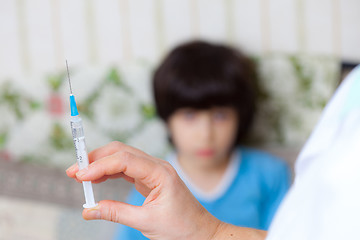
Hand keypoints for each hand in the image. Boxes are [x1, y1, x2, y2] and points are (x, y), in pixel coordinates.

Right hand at [66, 141, 220, 239]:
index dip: (100, 165)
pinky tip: (97, 178)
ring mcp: (153, 170)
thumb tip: (88, 210)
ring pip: (123, 157)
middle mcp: (157, 166)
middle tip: (74, 171)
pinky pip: (127, 168)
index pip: (125, 160)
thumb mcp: (146, 222)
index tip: (80, 176)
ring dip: (101, 163)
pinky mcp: (150, 177)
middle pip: (122, 151)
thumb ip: (116, 213)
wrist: (200, 231)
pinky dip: (110, 171)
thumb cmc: (181, 227)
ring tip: (80, 174)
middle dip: (96, 158)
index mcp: (160, 173)